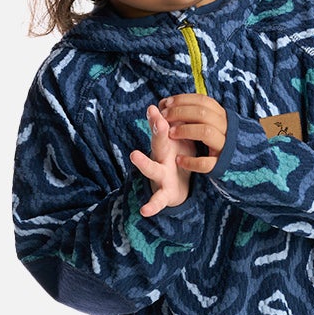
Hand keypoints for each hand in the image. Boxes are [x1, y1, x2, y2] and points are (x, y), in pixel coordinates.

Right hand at [130, 103, 192, 217]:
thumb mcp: (179, 142)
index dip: (158, 118)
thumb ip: (176, 125)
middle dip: (157, 129)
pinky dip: (151, 205)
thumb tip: (175, 103)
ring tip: (134, 155)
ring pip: (151, 168)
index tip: (154, 106)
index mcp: (167, 145)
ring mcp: (160, 175)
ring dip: (143, 162)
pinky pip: (157, 199)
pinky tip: (144, 211)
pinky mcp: (163, 193)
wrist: (177, 189)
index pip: (163, 128)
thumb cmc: (177, 159)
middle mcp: (161, 158)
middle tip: (154, 116)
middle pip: (158, 143)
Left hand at [158, 94, 227, 173]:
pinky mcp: (221, 165)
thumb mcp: (208, 124)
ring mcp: (225, 147)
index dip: (183, 100)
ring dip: (185, 130)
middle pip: (203, 113)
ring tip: (170, 133)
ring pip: (206, 132)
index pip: (203, 101)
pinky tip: (179, 160)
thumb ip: (190, 113)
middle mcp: (226, 129)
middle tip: (164, 116)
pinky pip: (206, 163)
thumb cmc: (215, 141)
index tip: (167, 103)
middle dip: (180, 113)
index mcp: (222, 116)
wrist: (238, 164)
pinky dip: (191, 161)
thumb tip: (163, 102)